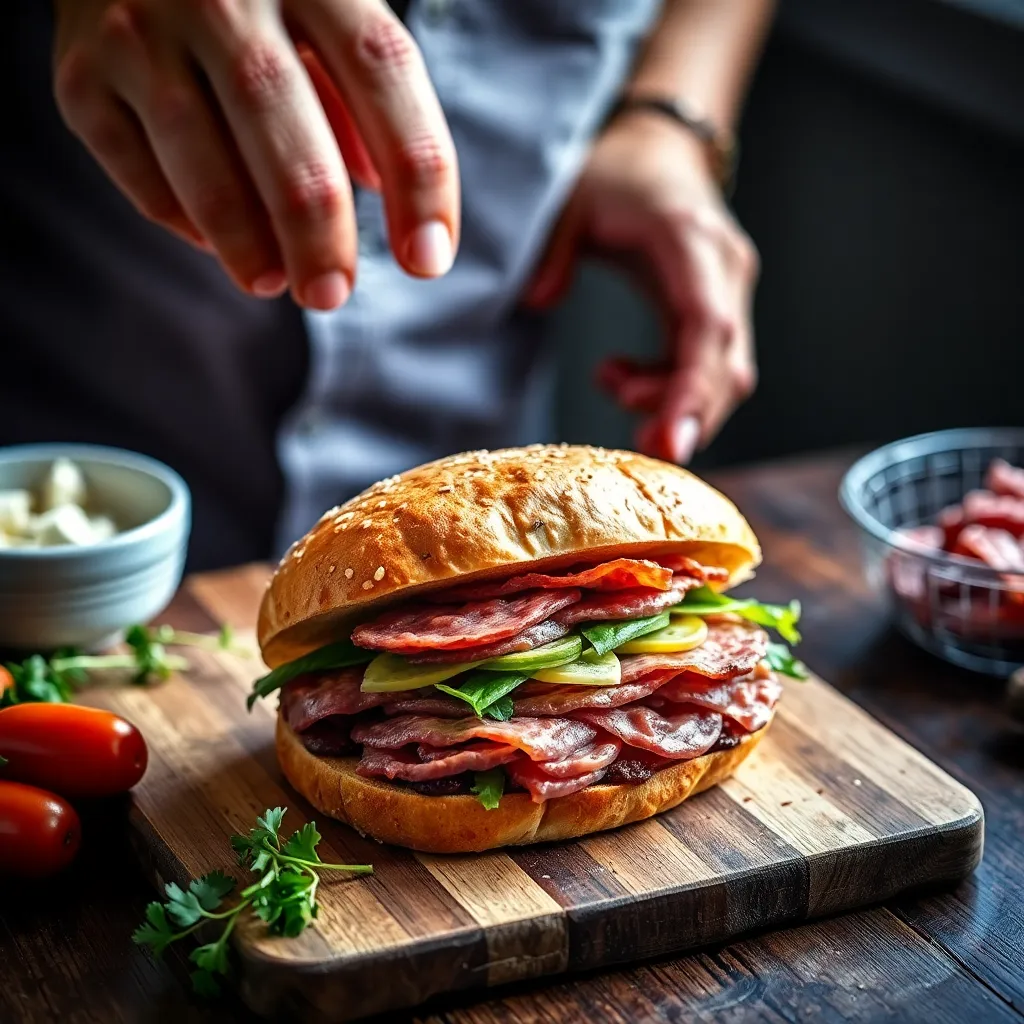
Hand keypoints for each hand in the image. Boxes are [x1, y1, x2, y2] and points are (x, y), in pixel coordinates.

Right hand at [53, 0, 459, 308]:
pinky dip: (185, 217)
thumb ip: (361, 96)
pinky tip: (219, 244)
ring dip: (242, 236)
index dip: (417, 175)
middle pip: (279, 117)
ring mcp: (139, 26)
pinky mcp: (82, 75)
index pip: (383, 71)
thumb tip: (385, 187)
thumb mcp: (327, 16)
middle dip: (315, 225)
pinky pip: (138, 166)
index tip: (428, 260)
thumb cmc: (260, 0)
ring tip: (276, 282)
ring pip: (196, 149)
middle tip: (333, 294)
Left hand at [525, 111, 757, 463]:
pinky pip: (707, 365)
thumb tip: (539, 301)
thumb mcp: (571, 199)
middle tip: (642, 449)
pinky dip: (671, 388)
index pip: (707, 327)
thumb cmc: (615, 174)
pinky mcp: (715, 309)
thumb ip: (552, 248)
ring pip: (724, 371)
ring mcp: (726, 290)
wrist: (659, 150)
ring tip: (612, 387)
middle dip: (687, 415)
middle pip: (727, 363)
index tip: (671, 441)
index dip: (693, 389)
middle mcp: (722, 268)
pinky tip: (622, 379)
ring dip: (674, 403)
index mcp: (690, 239)